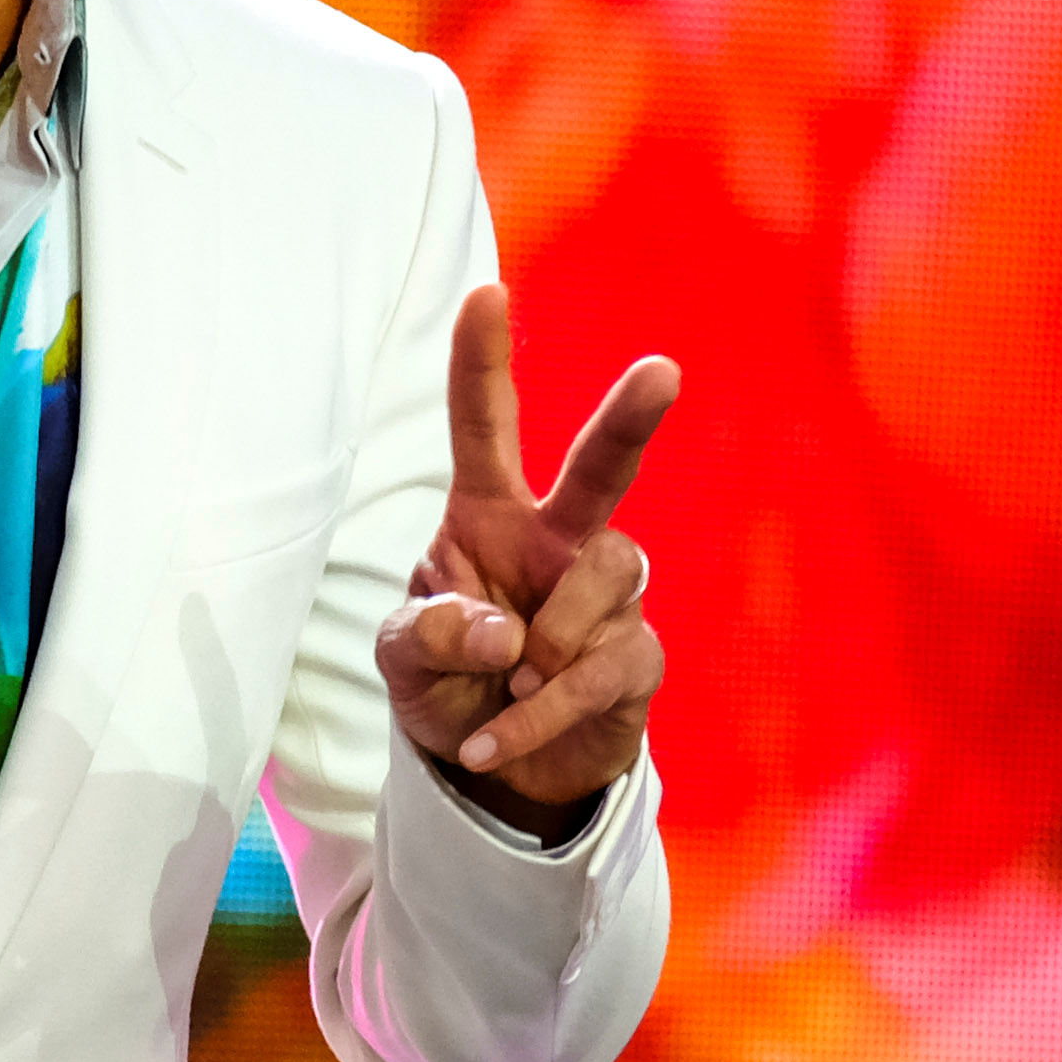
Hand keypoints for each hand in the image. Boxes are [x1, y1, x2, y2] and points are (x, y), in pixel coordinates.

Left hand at [375, 285, 678, 833]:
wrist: (497, 769)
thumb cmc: (447, 681)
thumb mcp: (400, 658)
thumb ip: (427, 634)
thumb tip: (502, 633)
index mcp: (488, 517)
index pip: (485, 429)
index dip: (482, 364)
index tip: (485, 293)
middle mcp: (557, 539)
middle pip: (601, 467)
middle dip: (629, 418)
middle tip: (661, 370)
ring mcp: (605, 595)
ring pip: (604, 577)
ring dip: (544, 642)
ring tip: (506, 684)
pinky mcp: (636, 655)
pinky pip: (599, 669)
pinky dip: (536, 713)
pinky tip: (496, 737)